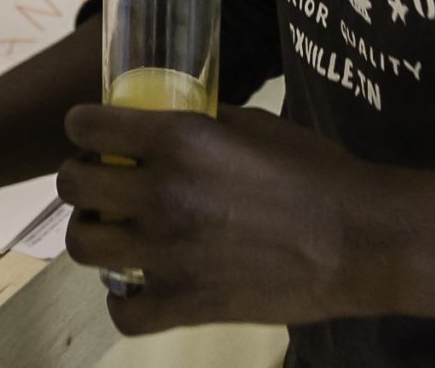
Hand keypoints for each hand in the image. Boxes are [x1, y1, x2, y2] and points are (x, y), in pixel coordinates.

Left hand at [58, 104, 396, 336]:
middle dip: (81, 182)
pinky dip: (124, 302)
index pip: (86, 125)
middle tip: (103, 186)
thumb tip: (164, 121)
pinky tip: (141, 287)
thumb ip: (200, 123)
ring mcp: (169, 254)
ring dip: (93, 236)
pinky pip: (123, 312)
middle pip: (72, 186)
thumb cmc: (317, 172)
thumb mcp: (254, 123)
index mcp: (178, 139)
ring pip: (82, 247)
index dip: (84, 128)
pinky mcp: (186, 304)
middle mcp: (162, 193)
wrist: (362, 241)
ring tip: (116, 234)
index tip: (95, 136)